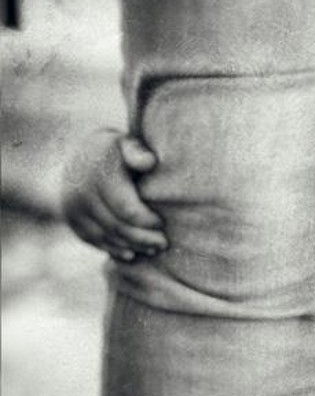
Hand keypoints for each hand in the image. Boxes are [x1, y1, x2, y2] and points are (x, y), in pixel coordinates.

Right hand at [60, 129, 167, 261]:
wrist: (82, 154)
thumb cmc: (115, 149)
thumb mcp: (126, 142)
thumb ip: (137, 151)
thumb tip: (149, 162)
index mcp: (99, 176)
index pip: (125, 208)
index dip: (146, 221)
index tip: (162, 224)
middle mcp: (82, 193)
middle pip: (116, 226)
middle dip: (142, 238)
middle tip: (163, 244)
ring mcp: (73, 208)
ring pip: (104, 236)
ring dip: (130, 246)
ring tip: (152, 250)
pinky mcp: (71, 219)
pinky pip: (92, 239)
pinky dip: (112, 249)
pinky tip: (130, 253)